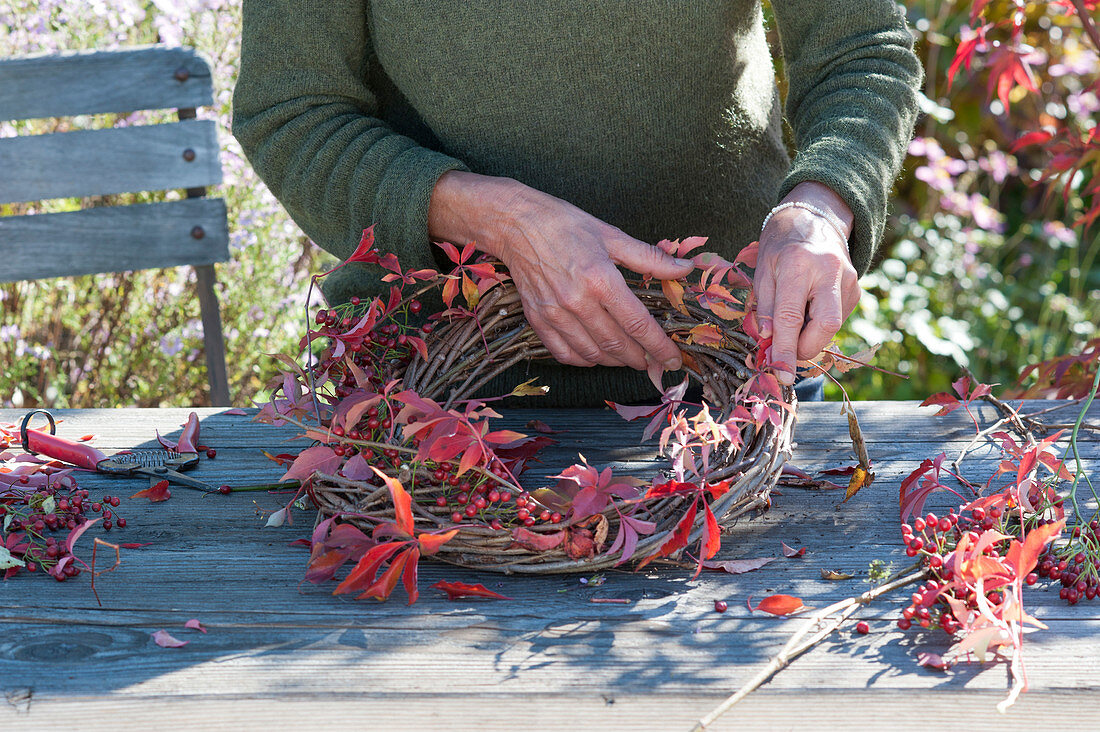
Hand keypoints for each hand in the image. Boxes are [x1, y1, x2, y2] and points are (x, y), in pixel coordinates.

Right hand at [428, 172, 693, 369]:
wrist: (516, 224)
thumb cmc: (566, 225)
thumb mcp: (612, 236)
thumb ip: (650, 259)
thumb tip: (685, 269)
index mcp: (601, 279)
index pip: (637, 325)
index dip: (659, 347)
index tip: (672, 359)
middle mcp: (578, 301)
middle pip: (617, 345)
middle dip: (641, 358)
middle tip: (654, 361)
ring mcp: (555, 314)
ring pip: (593, 354)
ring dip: (615, 362)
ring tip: (629, 357)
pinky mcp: (538, 320)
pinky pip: (565, 354)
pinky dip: (585, 360)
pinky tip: (597, 355)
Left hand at [753, 182, 860, 384]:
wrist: (813, 218)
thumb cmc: (780, 247)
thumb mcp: (762, 272)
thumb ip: (765, 308)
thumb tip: (768, 343)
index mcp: (798, 265)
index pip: (791, 317)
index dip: (785, 350)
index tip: (780, 374)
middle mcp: (829, 271)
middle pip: (826, 325)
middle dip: (806, 348)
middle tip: (787, 351)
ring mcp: (848, 279)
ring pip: (833, 326)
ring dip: (810, 336)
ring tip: (794, 322)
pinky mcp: (856, 288)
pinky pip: (837, 318)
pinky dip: (819, 324)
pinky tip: (809, 309)